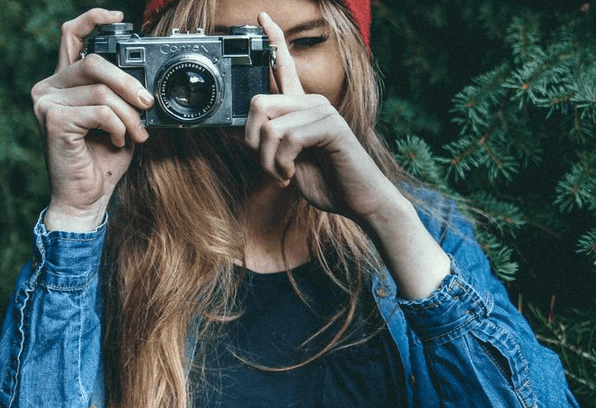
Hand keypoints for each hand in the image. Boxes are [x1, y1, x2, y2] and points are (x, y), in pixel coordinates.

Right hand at [31, 8, 154, 230]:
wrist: (86, 198)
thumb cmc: (102, 160)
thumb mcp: (118, 120)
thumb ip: (121, 96)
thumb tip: (145, 84)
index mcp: (63, 83)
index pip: (71, 37)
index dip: (93, 20)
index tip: (119, 17)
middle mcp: (48, 87)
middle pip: (94, 62)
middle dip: (129, 83)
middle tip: (147, 104)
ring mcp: (46, 103)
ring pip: (101, 91)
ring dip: (129, 114)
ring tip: (137, 134)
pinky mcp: (52, 120)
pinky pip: (99, 111)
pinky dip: (117, 126)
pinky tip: (116, 141)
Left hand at [246, 12, 400, 226]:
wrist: (358, 201)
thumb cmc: (326, 182)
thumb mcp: (285, 162)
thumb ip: (266, 144)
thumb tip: (236, 134)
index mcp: (301, 107)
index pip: (283, 65)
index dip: (272, 39)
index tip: (261, 16)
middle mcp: (311, 101)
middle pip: (258, 102)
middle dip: (252, 143)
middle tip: (268, 166)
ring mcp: (322, 111)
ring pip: (269, 127)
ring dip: (267, 162)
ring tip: (284, 175)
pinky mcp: (330, 125)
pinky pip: (287, 139)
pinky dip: (281, 164)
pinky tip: (292, 175)